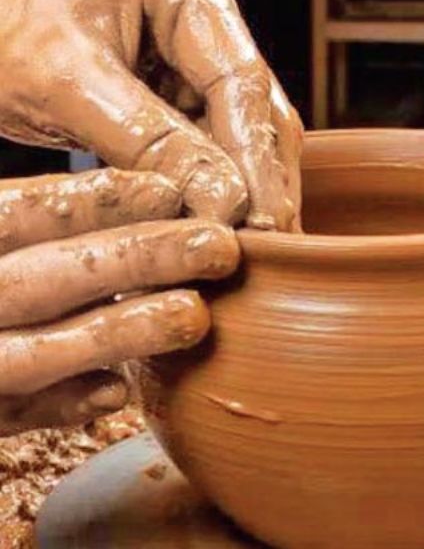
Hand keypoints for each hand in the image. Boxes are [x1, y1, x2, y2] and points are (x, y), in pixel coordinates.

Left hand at [0, 0, 301, 230]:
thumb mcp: (67, 81)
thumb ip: (149, 140)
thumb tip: (225, 202)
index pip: (239, 79)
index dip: (257, 159)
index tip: (267, 221)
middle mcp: (196, 12)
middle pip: (251, 106)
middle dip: (261, 179)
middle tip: (270, 243)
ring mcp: (185, 54)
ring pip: (232, 130)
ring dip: (241, 188)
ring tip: (248, 243)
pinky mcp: (168, 90)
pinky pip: (201, 141)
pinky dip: (207, 184)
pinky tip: (214, 221)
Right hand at [0, 168, 238, 435]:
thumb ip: (32, 217)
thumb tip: (137, 199)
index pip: (29, 211)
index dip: (101, 201)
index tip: (170, 190)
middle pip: (54, 274)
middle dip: (139, 257)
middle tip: (219, 247)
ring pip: (41, 350)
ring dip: (120, 332)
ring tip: (193, 316)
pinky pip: (13, 416)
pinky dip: (64, 405)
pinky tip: (116, 394)